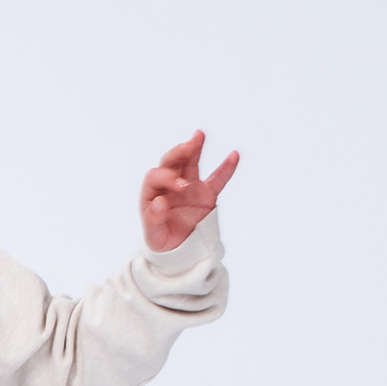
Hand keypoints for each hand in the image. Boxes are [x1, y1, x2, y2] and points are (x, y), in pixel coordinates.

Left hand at [140, 129, 239, 251]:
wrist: (180, 250)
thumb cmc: (162, 240)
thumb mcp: (154, 235)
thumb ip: (153, 219)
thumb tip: (160, 201)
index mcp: (152, 192)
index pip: (156, 176)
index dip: (168, 177)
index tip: (181, 186)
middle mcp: (169, 185)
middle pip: (170, 161)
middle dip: (178, 153)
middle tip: (189, 148)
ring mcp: (189, 186)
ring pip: (190, 162)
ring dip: (194, 148)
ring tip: (199, 135)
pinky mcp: (206, 193)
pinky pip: (217, 179)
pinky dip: (226, 168)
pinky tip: (234, 155)